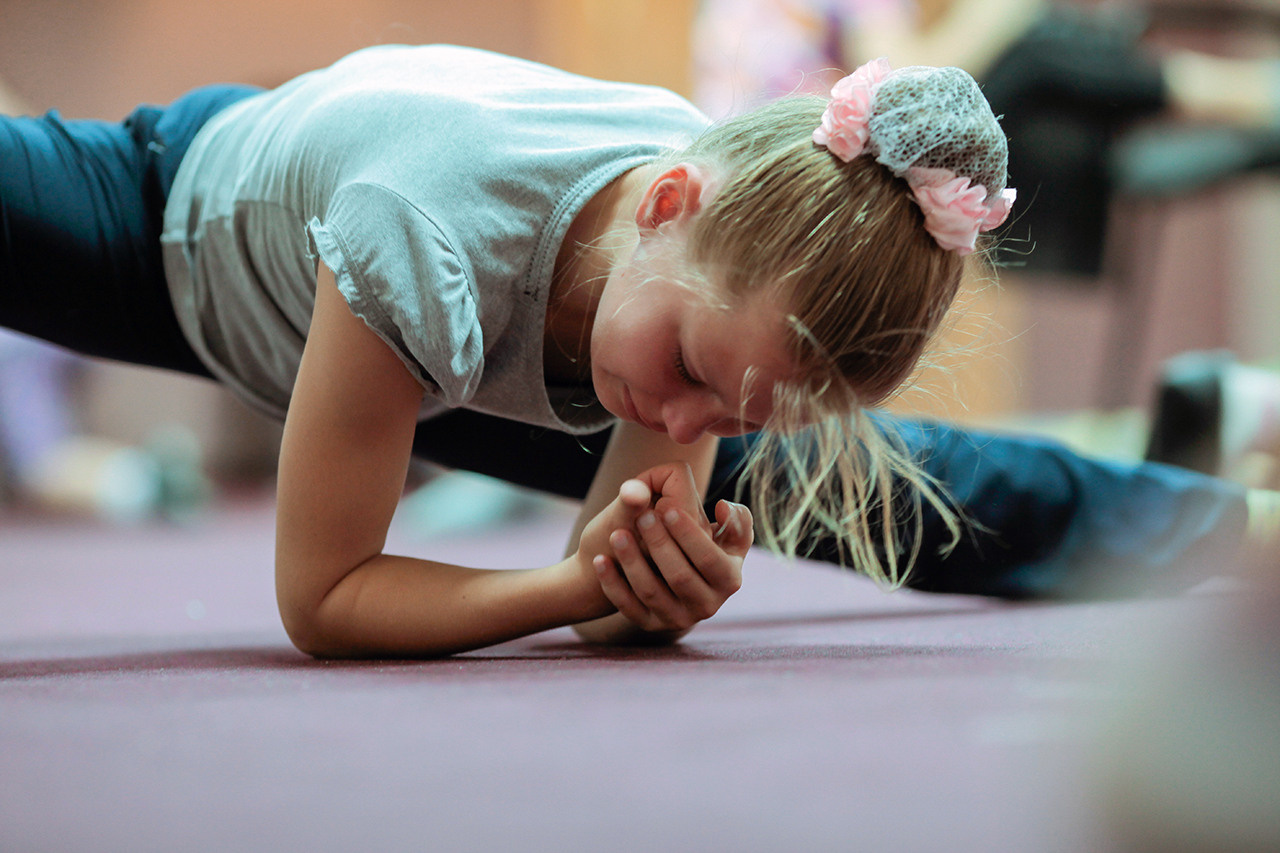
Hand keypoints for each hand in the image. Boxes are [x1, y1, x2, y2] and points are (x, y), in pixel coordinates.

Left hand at [591, 466, 752, 633]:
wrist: (672, 578)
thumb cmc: (701, 548)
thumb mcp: (728, 537)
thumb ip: (736, 520)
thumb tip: (723, 507)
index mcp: (729, 581)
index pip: (710, 559)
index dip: (689, 534)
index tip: (668, 508)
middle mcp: (707, 605)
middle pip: (680, 577)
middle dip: (659, 544)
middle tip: (641, 517)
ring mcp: (678, 618)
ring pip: (651, 591)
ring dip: (632, 562)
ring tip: (617, 534)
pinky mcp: (650, 624)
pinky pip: (628, 606)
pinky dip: (612, 584)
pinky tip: (600, 560)